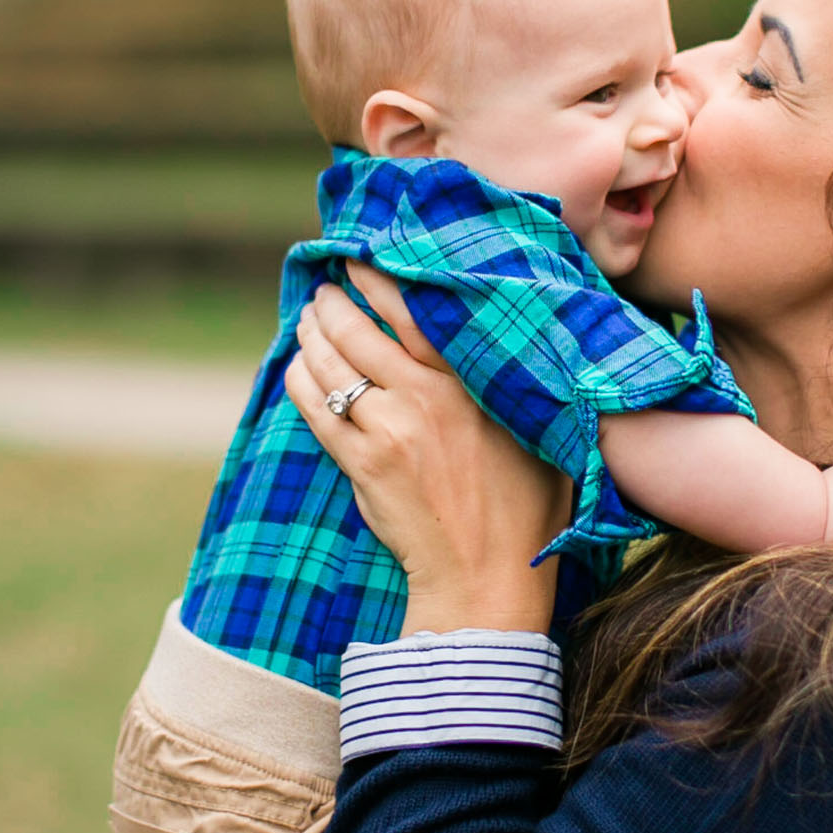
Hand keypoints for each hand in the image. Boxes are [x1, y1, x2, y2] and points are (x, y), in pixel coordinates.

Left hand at [284, 264, 568, 636]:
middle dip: (334, 301)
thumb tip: (503, 335)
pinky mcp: (359, 463)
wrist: (486, 576)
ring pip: (330, 362)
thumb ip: (513, 381)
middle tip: (327, 288)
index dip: (379, 274)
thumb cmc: (526, 506)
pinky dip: (299, 379)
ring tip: (309, 318)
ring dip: (310, 333)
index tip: (362, 256)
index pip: (413, 307)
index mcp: (472, 381)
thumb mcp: (535, 430)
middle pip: (359, 327)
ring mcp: (388, 429)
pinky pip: (313, 406)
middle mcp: (426, 397)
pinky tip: (298, 368)